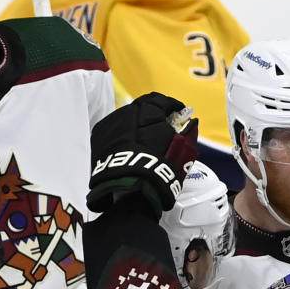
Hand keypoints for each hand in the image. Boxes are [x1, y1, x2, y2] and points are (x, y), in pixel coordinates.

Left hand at [87, 92, 198, 216]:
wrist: (129, 188)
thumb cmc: (158, 168)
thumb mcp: (181, 149)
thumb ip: (187, 132)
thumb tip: (190, 124)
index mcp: (147, 110)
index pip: (161, 100)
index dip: (172, 107)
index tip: (179, 114)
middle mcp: (126, 112)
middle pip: (142, 107)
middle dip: (153, 116)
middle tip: (163, 128)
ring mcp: (110, 124)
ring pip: (126, 119)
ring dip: (136, 126)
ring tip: (145, 142)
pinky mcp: (99, 137)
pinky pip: (114, 131)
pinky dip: (123, 136)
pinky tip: (130, 149)